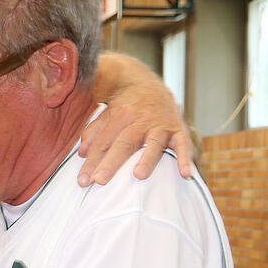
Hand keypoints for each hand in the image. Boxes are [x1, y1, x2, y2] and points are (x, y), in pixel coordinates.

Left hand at [77, 90, 191, 185]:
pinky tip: (185, 174)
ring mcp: (160, 125)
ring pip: (153, 143)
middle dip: (111, 163)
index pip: (103, 141)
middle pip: (124, 143)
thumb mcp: (107, 114)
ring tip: (138, 176)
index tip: (83, 180)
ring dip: (147, 159)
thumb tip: (82, 153)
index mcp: (120, 115)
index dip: (92, 161)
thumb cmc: (127, 107)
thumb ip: (94, 132)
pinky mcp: (179, 130)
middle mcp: (140, 120)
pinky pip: (184, 145)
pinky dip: (185, 159)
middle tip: (99, 181)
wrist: (153, 87)